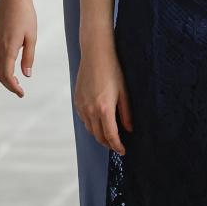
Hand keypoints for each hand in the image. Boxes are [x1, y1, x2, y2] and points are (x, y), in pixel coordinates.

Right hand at [0, 0, 36, 96]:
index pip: (7, 75)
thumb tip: (26, 75)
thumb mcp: (31, 37)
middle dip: (8, 84)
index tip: (21, 93)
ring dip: (1, 76)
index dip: (13, 87)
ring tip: (13, 79)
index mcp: (8, 48)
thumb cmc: (26, 15)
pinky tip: (4, 65)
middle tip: (19, 90)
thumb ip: (28, 57)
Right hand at [74, 40, 132, 154]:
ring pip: (90, 129)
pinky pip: (84, 120)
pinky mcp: (77, 101)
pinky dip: (92, 125)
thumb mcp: (124, 92)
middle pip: (99, 136)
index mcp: (105, 109)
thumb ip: (126, 113)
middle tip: (117, 146)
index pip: (111, 136)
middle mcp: (91, 110)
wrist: (95, 55)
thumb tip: (129, 129)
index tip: (123, 151)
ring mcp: (82, 106)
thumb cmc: (113, 70)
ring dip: (99, 135)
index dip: (117, 146)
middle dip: (108, 144)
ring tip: (109, 136)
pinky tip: (99, 122)